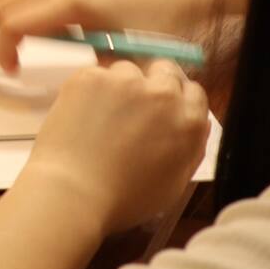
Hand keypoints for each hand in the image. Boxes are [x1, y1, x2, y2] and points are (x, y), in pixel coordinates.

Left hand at [17, 59, 208, 234]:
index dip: (176, 98)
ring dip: (119, 86)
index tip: (161, 108)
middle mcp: (162, 94)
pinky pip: (96, 74)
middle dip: (152, 84)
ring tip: (101, 116)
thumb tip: (196, 123)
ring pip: (126, 70)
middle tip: (132, 107)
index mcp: (188, 121)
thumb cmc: (125, 198)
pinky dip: (90, 90)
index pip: (193, 91)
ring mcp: (125, 80)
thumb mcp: (175, 182)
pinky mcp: (91, 76)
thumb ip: (191, 147)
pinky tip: (81, 114)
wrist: (74, 191)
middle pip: (164, 70)